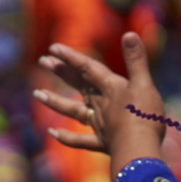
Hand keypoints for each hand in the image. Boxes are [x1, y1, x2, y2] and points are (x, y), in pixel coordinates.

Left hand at [33, 33, 164, 169]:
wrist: (139, 148)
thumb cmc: (143, 116)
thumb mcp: (144, 84)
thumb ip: (136, 60)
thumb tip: (128, 33)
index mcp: (111, 88)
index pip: (87, 68)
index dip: (71, 57)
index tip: (53, 48)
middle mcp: (100, 103)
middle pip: (78, 84)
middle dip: (61, 71)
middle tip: (42, 60)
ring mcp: (99, 124)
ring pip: (73, 110)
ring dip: (55, 102)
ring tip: (36, 94)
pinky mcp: (102, 142)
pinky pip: (81, 141)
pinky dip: (66, 138)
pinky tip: (52, 133)